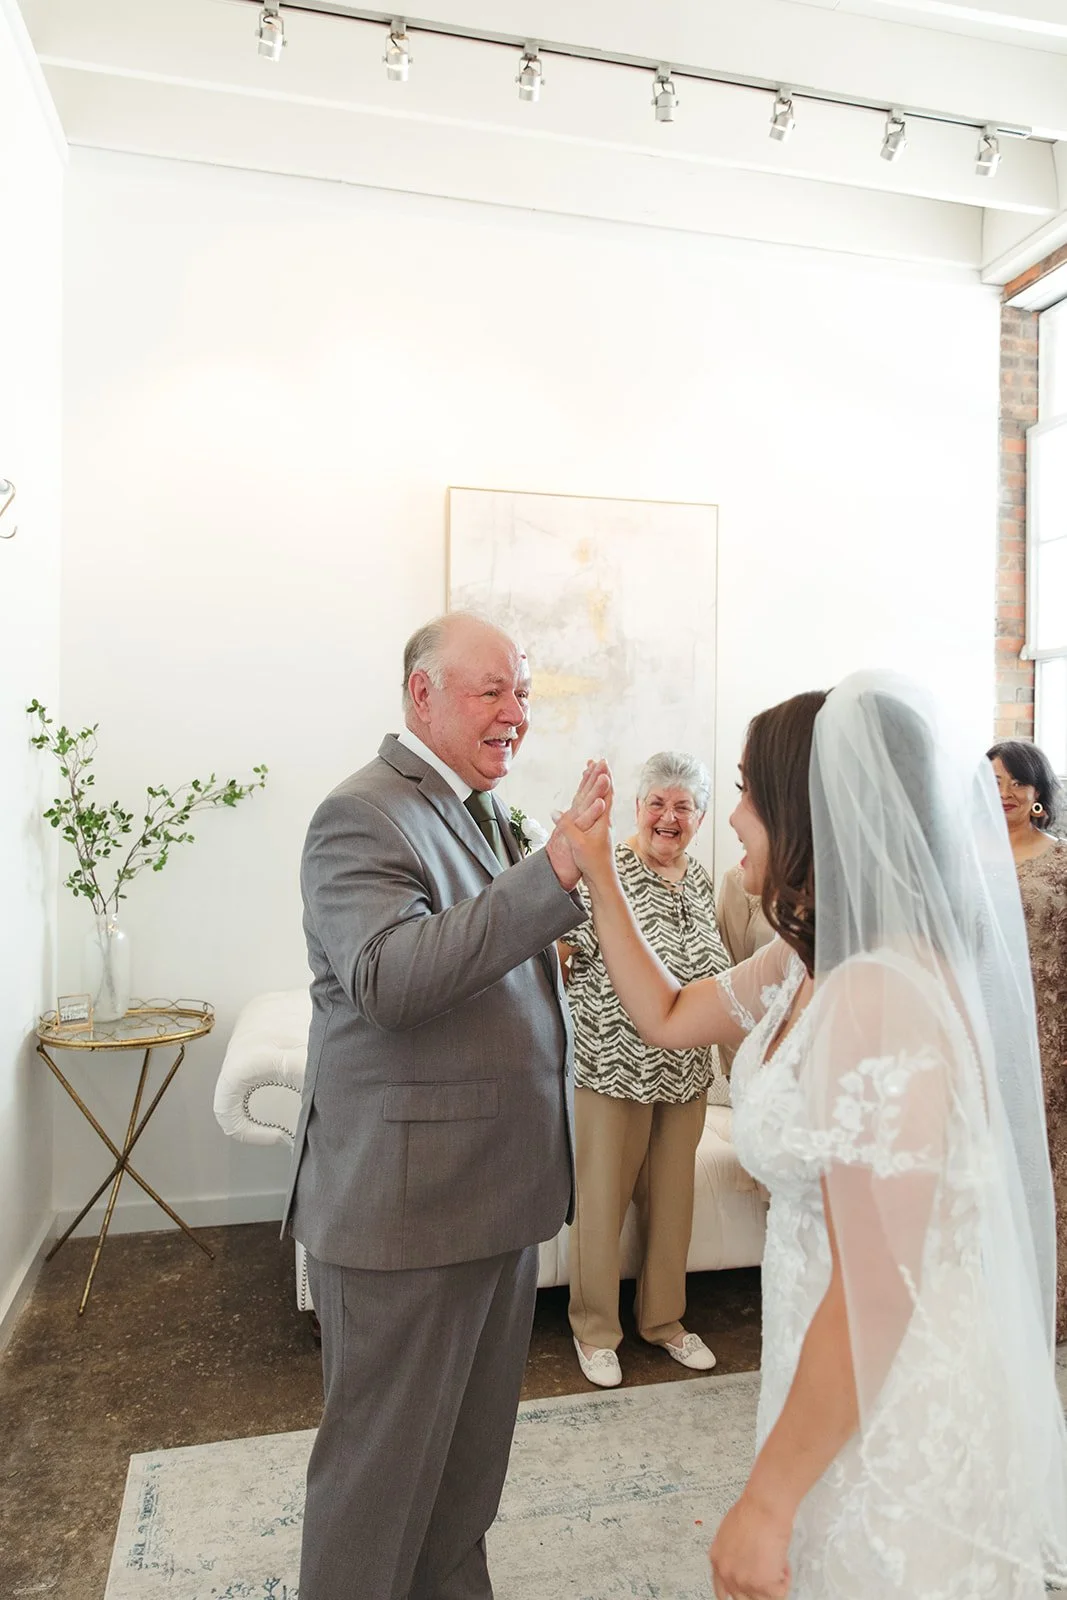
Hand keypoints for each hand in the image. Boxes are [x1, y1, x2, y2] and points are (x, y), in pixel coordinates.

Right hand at [545, 760, 612, 892]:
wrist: (602, 878)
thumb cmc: (592, 862)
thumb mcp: (577, 844)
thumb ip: (567, 827)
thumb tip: (555, 812)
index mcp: (602, 820)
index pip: (604, 793)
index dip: (601, 777)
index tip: (600, 762)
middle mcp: (605, 821)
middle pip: (606, 793)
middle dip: (601, 776)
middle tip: (599, 761)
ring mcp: (603, 826)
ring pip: (603, 800)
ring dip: (599, 786)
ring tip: (596, 773)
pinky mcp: (599, 832)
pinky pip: (599, 810)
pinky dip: (596, 798)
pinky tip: (593, 798)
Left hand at [709, 1492, 791, 1599]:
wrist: (764, 1506)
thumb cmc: (753, 1511)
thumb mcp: (731, 1534)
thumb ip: (734, 1555)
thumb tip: (744, 1560)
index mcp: (717, 1561)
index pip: (722, 1592)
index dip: (737, 1592)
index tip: (747, 1592)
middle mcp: (727, 1574)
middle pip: (743, 1599)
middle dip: (758, 1589)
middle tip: (768, 1576)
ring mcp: (743, 1581)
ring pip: (763, 1598)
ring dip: (773, 1582)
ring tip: (776, 1560)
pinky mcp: (762, 1584)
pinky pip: (780, 1592)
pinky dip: (785, 1579)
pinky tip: (782, 1561)